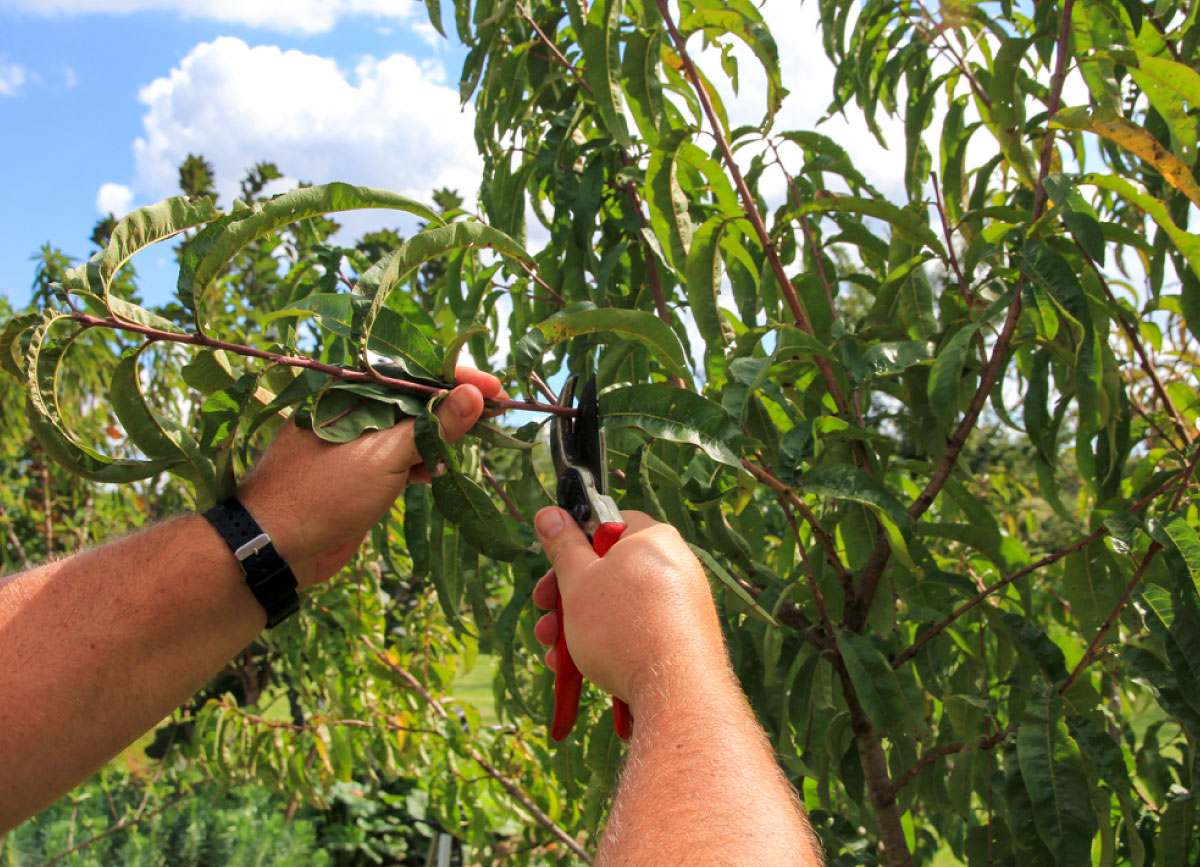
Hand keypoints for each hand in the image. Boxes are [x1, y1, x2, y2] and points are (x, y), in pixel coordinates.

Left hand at [238, 367, 503, 587]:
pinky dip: (422, 463)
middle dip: (455, 407)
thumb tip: (473, 394)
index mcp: (351, 393)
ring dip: (441, 438)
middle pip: (416, 401)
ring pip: (410, 432)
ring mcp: (356, 444)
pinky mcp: (360, 474)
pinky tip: (438, 473)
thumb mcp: (385, 456)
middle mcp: (353, 412)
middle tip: (496, 413)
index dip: (457, 378)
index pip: (414, 374)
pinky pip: (400, 459)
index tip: (494, 389)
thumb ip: (432, 426)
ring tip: (477, 440)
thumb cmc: (323, 494)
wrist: (277, 548)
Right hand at [531, 509, 729, 711]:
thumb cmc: (624, 628)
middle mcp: (674, 565)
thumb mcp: (578, 581)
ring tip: (553, 654)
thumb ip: (562, 546)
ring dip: (577, 627)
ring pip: (617, 607)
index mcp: (653, 538)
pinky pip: (637, 631)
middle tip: (543, 614)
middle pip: (608, 570)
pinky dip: (607, 645)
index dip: (576, 543)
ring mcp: (681, 603)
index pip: (608, 524)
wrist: (675, 692)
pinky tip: (578, 669)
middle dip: (566, 597)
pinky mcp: (683, 637)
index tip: (554, 565)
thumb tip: (550, 513)